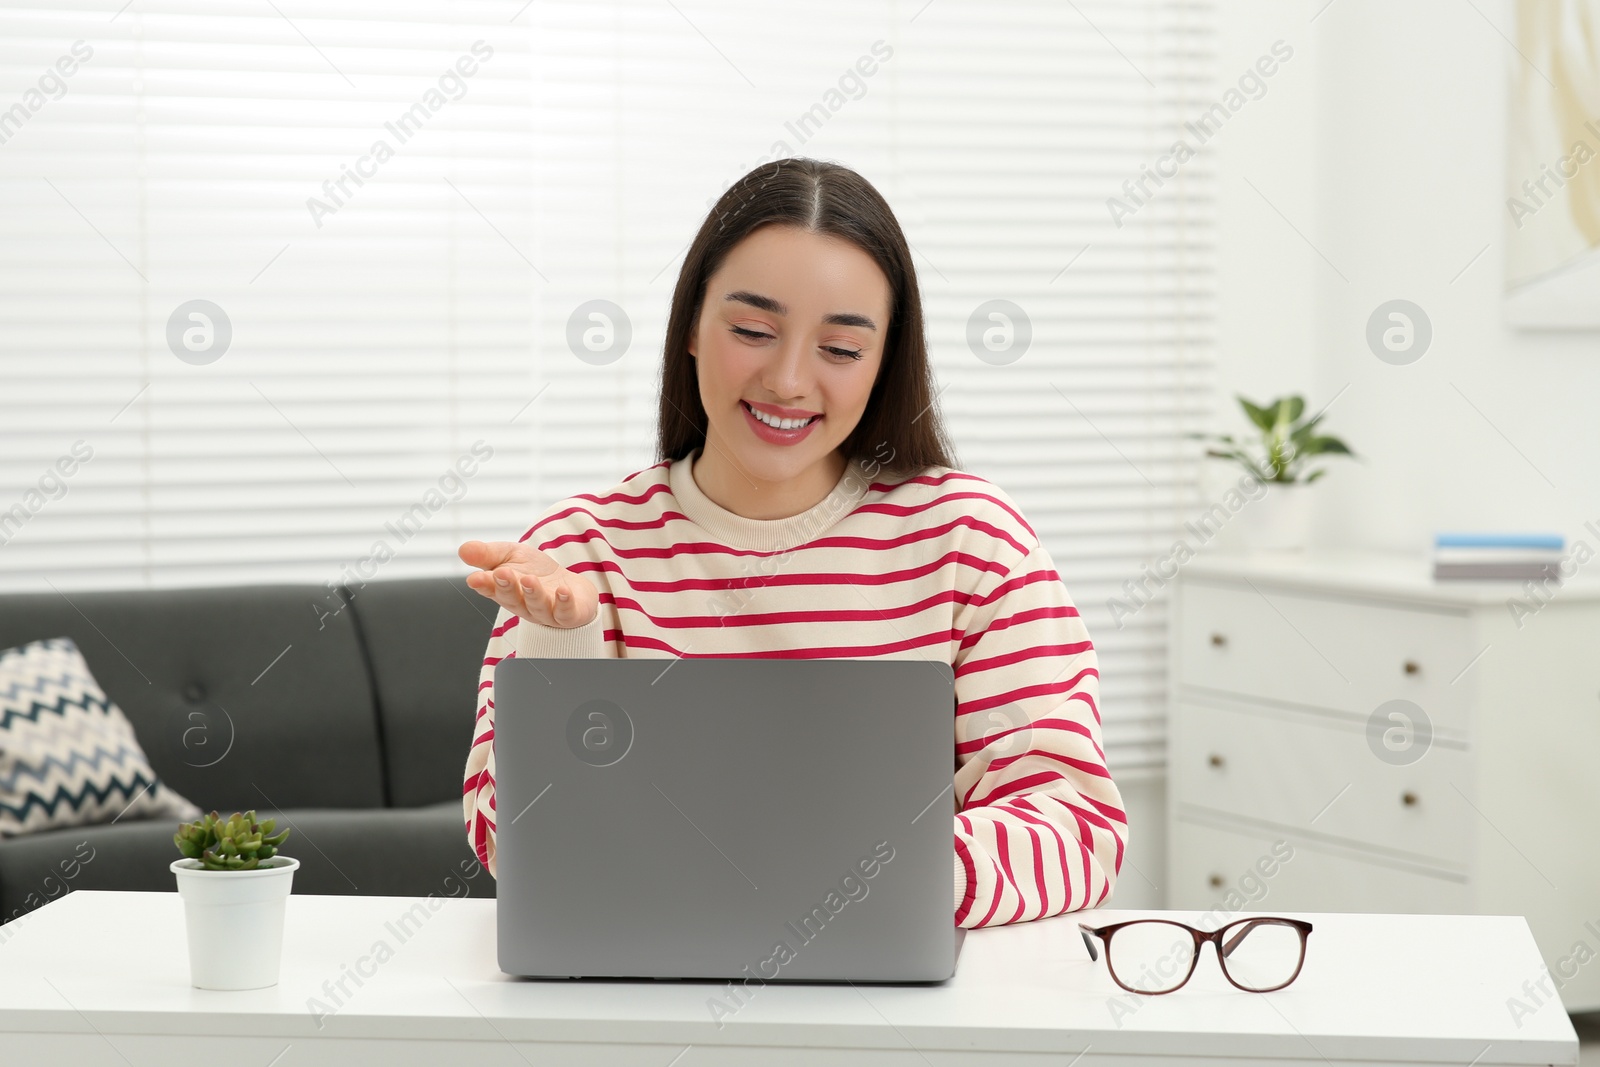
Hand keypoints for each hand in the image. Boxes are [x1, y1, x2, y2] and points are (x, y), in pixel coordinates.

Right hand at [458, 539, 598, 628]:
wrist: (571, 587)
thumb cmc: (536, 573)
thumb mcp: (511, 555)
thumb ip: (488, 554)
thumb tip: (463, 550)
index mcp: (505, 592)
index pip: (491, 590)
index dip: (484, 585)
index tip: (475, 578)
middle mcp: (523, 605)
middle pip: (513, 600)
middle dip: (506, 587)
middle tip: (502, 573)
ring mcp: (546, 612)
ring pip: (537, 607)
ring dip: (532, 594)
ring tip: (529, 579)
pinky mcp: (569, 615)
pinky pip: (565, 613)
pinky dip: (564, 603)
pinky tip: (563, 591)